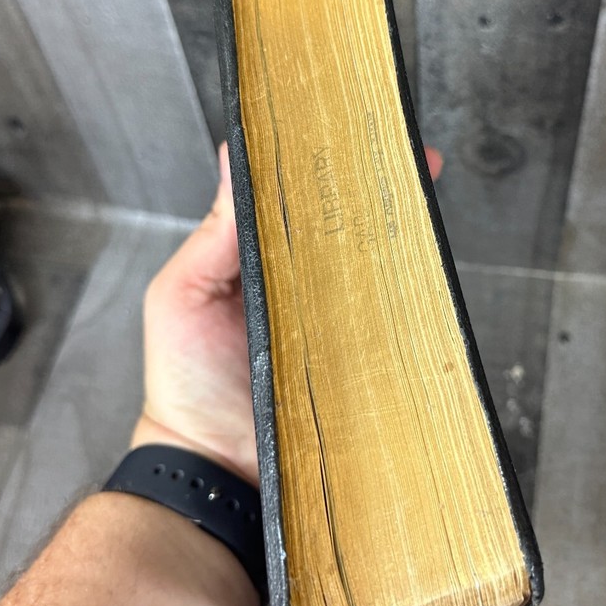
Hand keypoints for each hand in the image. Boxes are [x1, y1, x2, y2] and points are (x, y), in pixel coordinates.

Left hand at [133, 142, 444, 486]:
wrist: (213, 469)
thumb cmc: (186, 384)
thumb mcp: (181, 294)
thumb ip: (212, 234)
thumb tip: (232, 156)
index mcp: (264, 262)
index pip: (303, 204)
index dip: (331, 170)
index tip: (359, 136)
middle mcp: (306, 289)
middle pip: (350, 232)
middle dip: (382, 195)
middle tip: (414, 161)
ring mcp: (338, 325)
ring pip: (377, 273)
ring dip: (401, 240)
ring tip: (424, 202)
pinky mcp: (362, 362)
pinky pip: (389, 325)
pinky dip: (408, 301)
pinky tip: (424, 272)